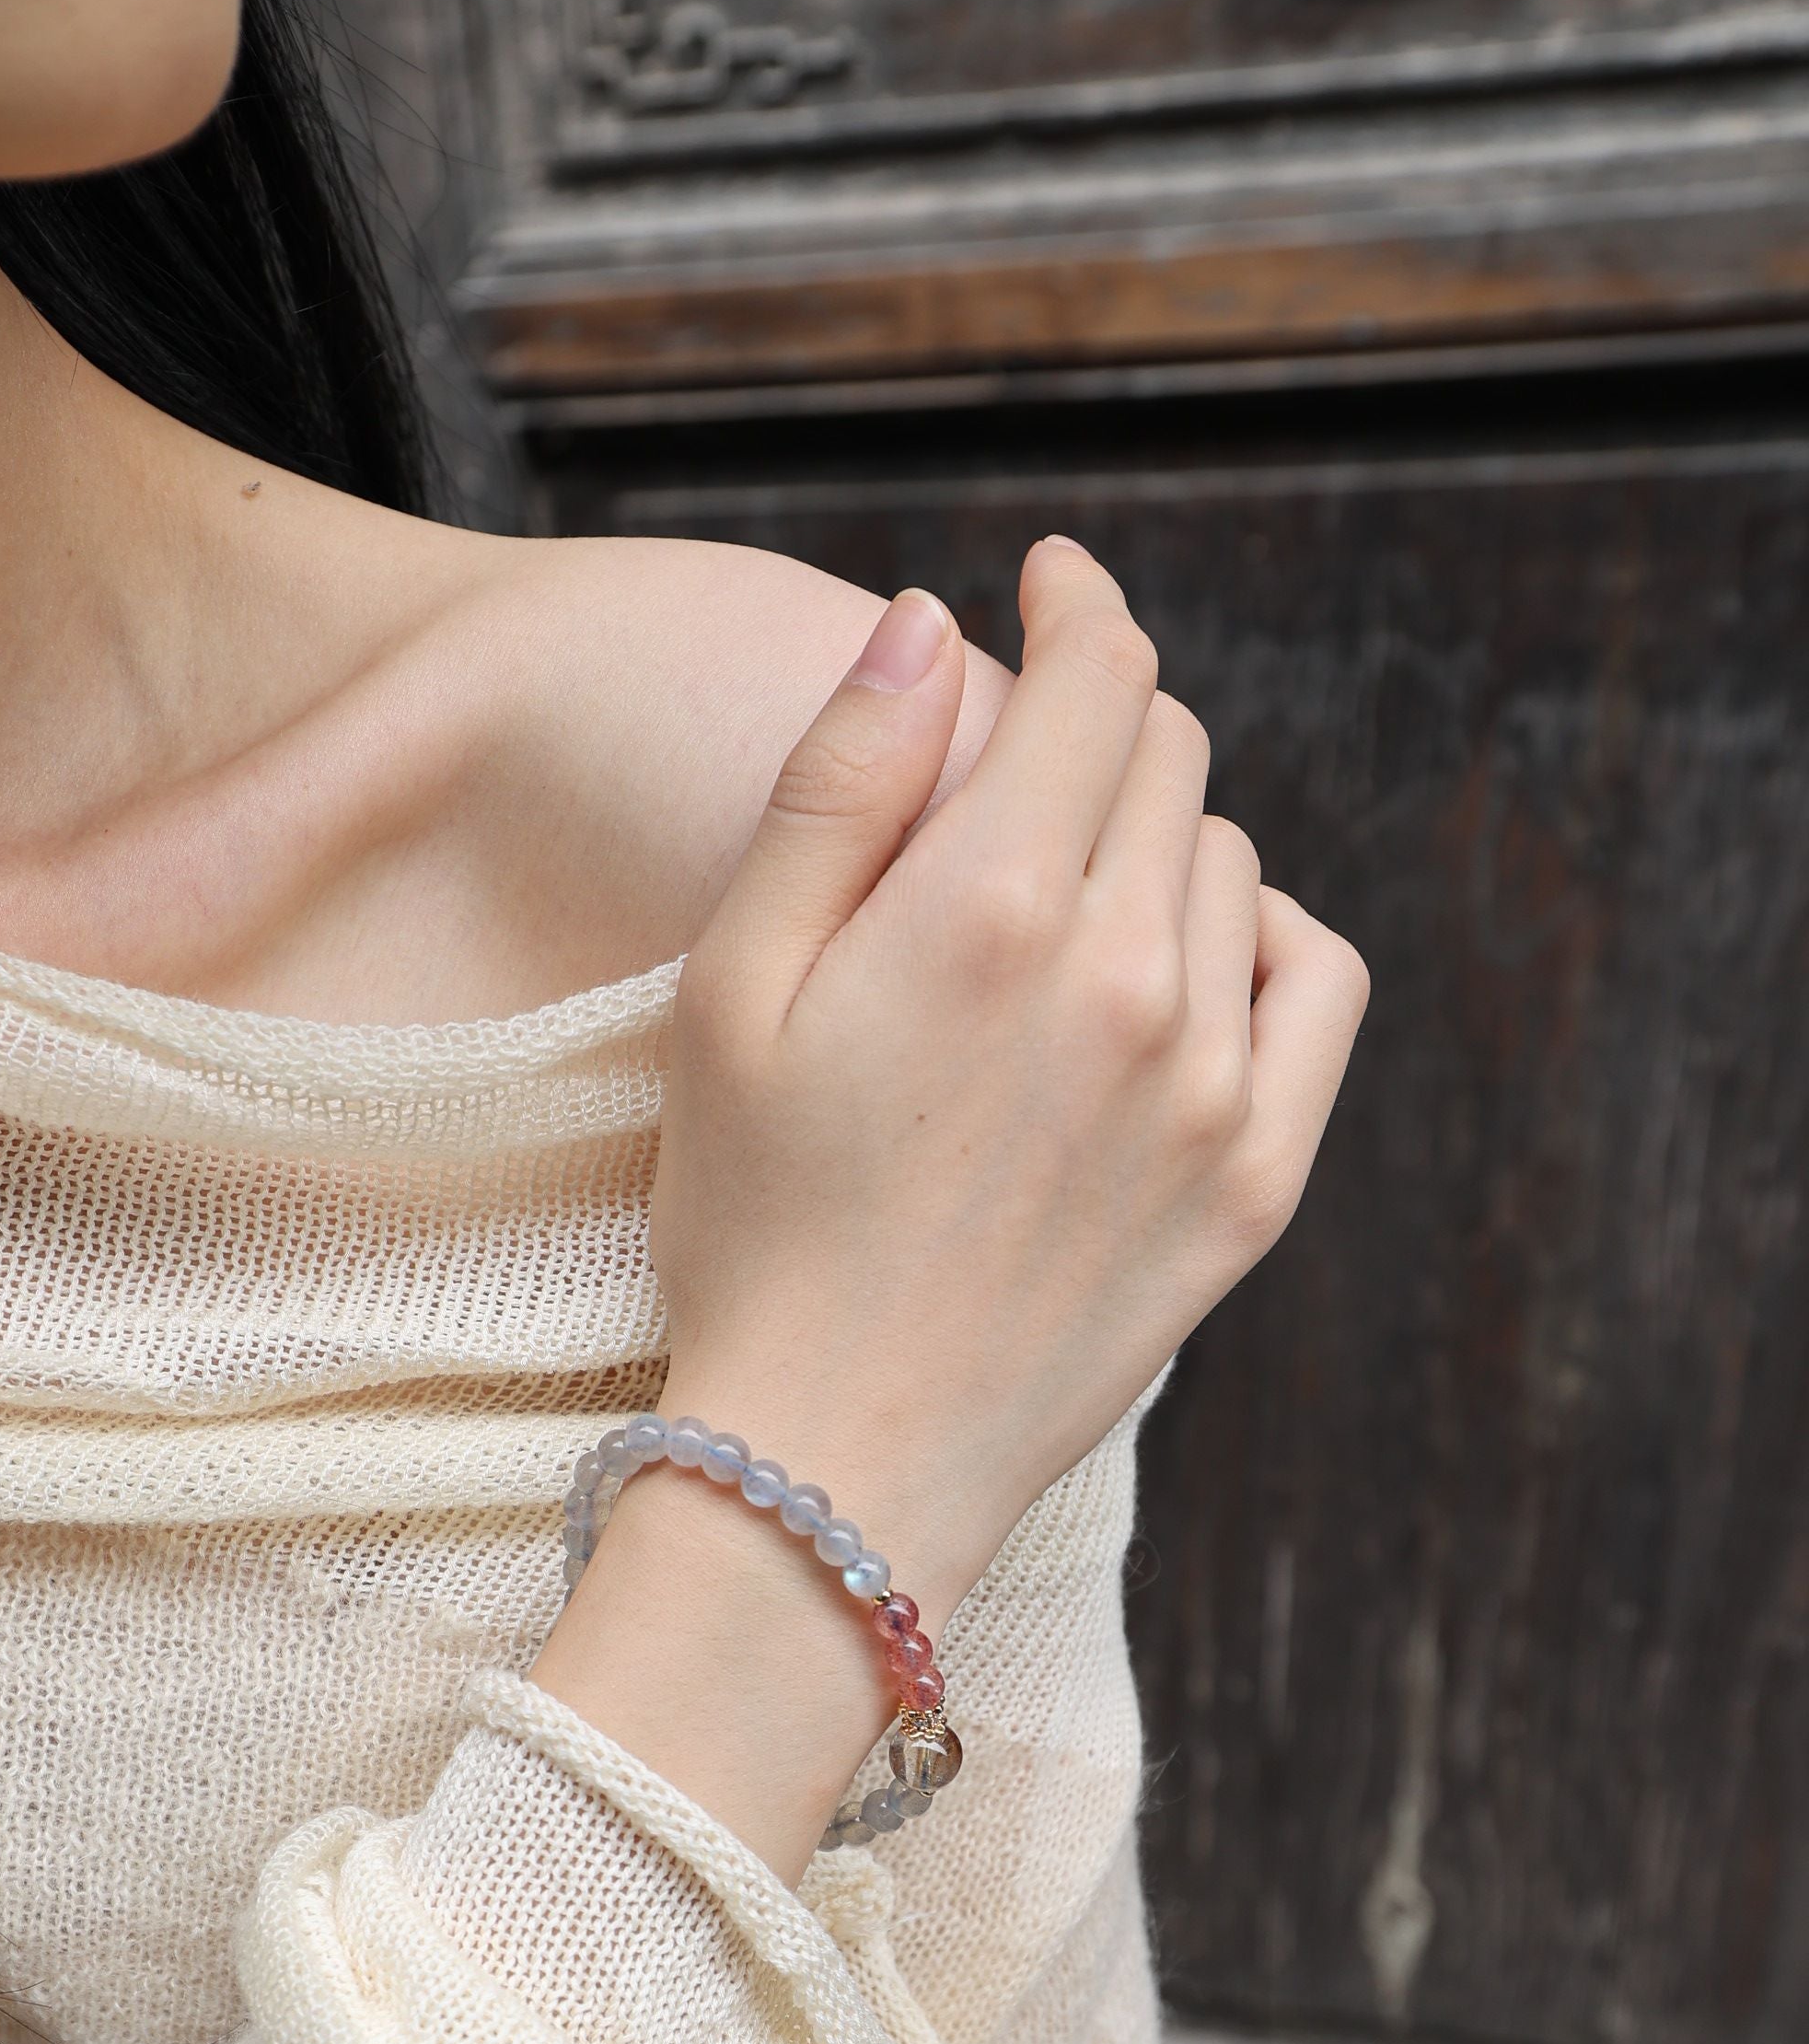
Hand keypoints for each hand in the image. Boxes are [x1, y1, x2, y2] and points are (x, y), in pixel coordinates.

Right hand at [650, 539, 1365, 1615]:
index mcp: (984, 907)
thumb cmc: (750, 1226)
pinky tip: (1189, 971)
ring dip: (1157, 847)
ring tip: (1059, 917)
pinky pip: (1313, 982)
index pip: (1096, 676)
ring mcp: (1210, 1082)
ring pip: (1230, 865)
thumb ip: (838, 787)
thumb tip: (936, 622)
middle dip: (1100, 733)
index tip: (1053, 584)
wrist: (831, 1460)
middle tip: (1020, 782)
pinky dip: (1264, 941)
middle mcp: (1125, 975)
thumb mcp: (730, 990)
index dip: (1078, 603)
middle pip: (1168, 759)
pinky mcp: (1257, 1178)